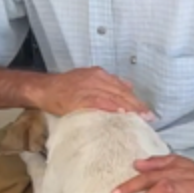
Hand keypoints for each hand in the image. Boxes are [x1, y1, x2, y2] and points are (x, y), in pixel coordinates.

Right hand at [31, 67, 154, 119]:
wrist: (44, 88)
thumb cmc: (63, 87)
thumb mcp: (87, 79)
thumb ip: (106, 84)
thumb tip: (126, 86)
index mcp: (100, 75)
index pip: (122, 87)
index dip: (135, 99)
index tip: (146, 110)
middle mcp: (97, 78)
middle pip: (122, 92)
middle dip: (137, 105)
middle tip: (149, 116)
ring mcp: (90, 87)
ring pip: (114, 96)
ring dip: (129, 108)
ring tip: (140, 117)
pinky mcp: (81, 97)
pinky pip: (100, 102)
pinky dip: (112, 108)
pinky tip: (121, 114)